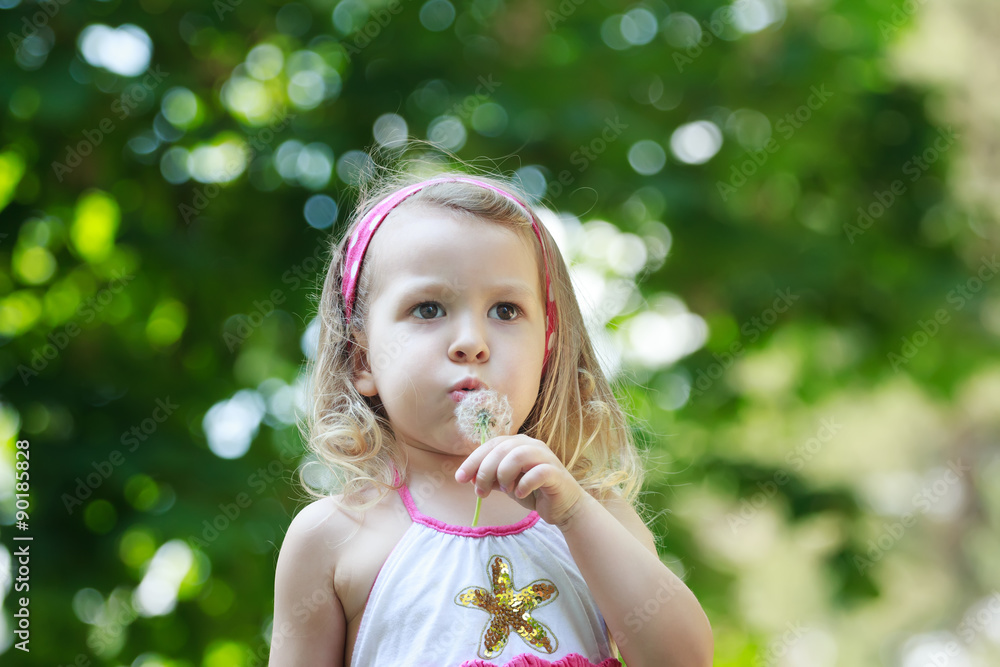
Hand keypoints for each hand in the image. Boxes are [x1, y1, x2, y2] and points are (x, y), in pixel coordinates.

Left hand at [454, 434, 585, 527]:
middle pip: (502, 449)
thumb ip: (490, 478)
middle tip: (480, 491)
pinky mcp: (556, 473)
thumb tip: (467, 477)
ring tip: (504, 490)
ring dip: (504, 474)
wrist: (562, 507)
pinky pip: (537, 473)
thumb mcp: (506, 484)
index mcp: (518, 443)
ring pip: (518, 455)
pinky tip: (519, 494)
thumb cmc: (533, 491)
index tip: (460, 478)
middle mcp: (532, 445)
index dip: (473, 461)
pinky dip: (524, 484)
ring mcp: (546, 457)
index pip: (491, 445)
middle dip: (485, 471)